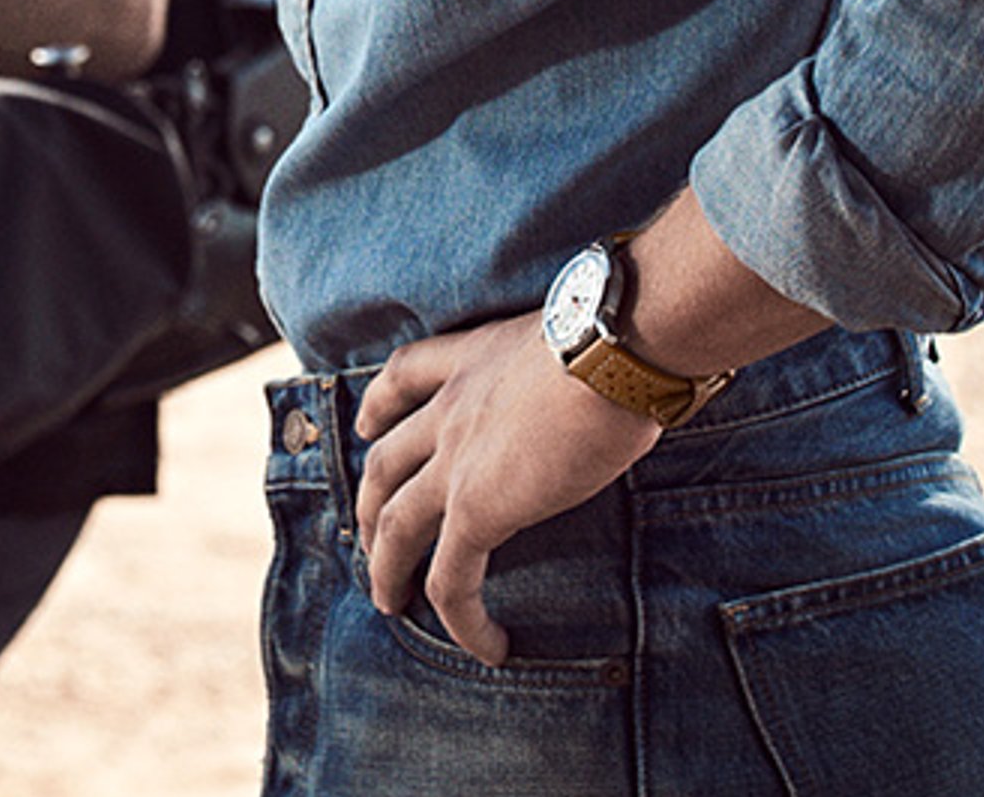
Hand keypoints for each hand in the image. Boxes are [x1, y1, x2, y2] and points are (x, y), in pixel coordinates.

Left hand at [349, 315, 659, 664]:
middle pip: (385, 461)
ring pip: (395, 523)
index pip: (403, 376)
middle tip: (367, 534)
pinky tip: (487, 646)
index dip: (378, 405)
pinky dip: (460, 617)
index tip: (366, 424)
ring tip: (388, 601)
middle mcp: (450, 408)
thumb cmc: (617, 337)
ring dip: (385, 566)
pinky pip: (451, 577)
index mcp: (471, 359)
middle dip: (369, 502)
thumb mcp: (572, 341)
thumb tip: (610, 380)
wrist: (609, 350)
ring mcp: (455, 460)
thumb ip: (568, 366)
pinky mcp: (477, 509)